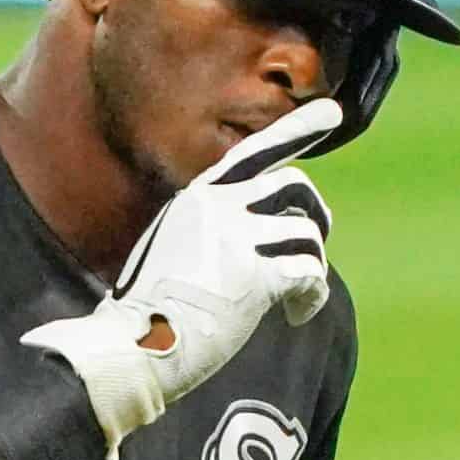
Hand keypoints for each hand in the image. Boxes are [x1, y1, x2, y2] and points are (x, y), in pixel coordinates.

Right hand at [21, 97, 339, 459]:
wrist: (129, 347)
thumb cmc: (145, 313)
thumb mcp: (170, 252)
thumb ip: (208, 233)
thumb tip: (258, 240)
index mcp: (196, 198)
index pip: (252, 153)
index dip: (296, 130)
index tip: (330, 111)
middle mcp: (217, 206)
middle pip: (293, 185)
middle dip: (316, 214)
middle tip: (318, 241)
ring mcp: (235, 238)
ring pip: (306, 232)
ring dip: (311, 264)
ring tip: (295, 297)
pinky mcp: (254, 276)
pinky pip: (309, 272)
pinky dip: (311, 295)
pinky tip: (298, 314)